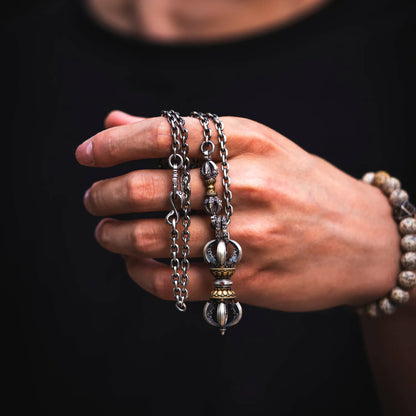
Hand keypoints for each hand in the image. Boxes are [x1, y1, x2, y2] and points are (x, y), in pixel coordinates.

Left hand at [76, 110, 405, 311]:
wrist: (364, 239)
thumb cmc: (301, 186)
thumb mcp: (257, 147)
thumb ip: (186, 136)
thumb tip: (115, 123)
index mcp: (248, 142)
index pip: (163, 134)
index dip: (115, 144)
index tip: (86, 155)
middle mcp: (248, 186)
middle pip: (148, 189)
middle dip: (105, 195)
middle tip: (93, 200)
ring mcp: (250, 236)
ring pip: (156, 239)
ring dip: (115, 237)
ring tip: (106, 233)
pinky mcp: (249, 280)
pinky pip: (177, 282)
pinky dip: (142, 275)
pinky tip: (135, 265)